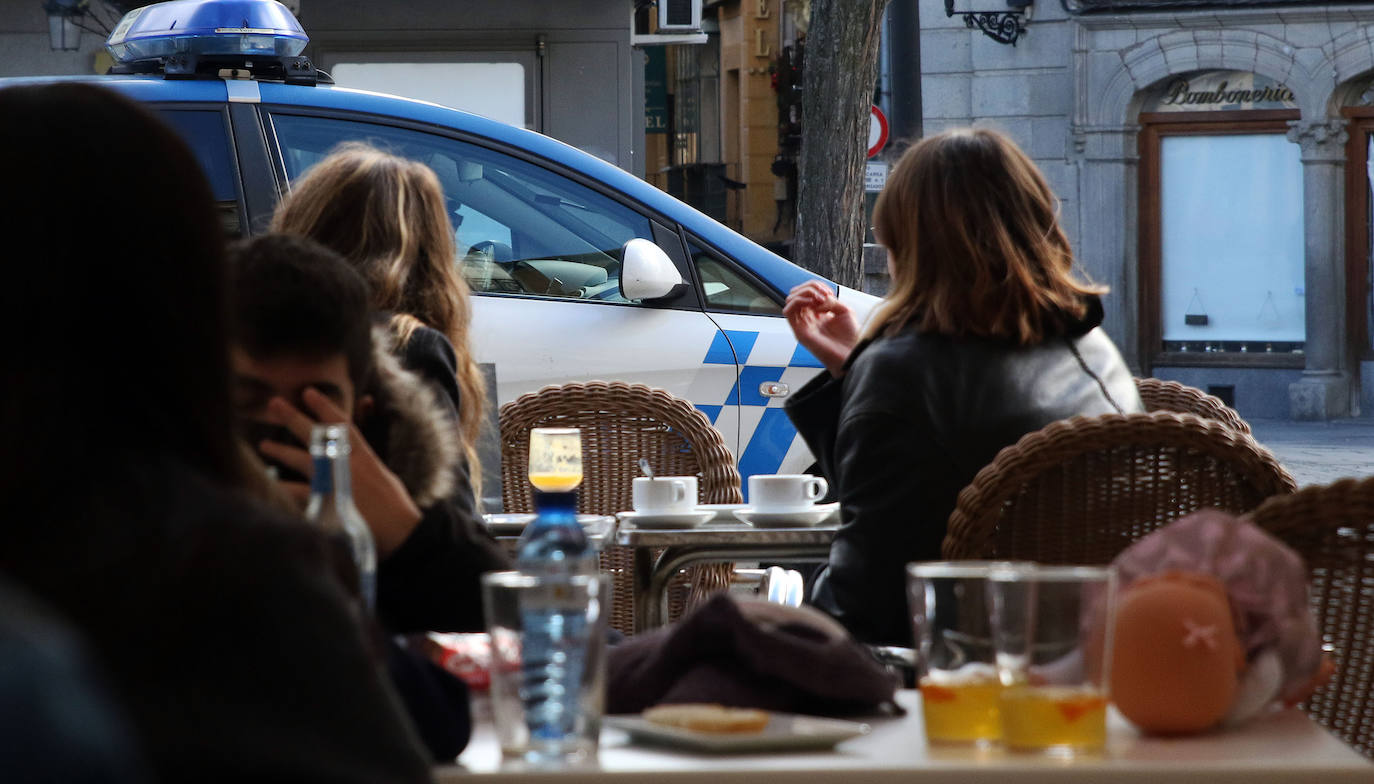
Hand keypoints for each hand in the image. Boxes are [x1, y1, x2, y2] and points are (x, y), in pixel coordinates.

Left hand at [256, 389, 421, 556]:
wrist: (400, 530)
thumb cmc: (394, 506)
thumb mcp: (383, 475)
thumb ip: (365, 461)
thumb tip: (354, 454)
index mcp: (364, 456)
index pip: (341, 424)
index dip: (324, 406)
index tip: (308, 392)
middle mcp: (348, 464)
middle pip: (316, 435)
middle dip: (293, 418)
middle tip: (274, 404)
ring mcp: (335, 482)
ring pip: (303, 460)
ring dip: (281, 451)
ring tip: (264, 445)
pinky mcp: (326, 503)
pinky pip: (298, 492)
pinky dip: (283, 488)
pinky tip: (268, 483)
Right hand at [783, 280, 859, 377]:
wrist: (852, 354)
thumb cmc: (850, 338)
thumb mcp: (844, 310)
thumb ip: (830, 300)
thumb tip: (818, 299)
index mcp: (818, 313)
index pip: (807, 291)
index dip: (817, 286)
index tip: (830, 293)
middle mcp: (808, 318)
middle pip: (797, 293)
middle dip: (810, 287)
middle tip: (824, 294)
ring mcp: (802, 324)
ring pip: (791, 299)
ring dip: (805, 292)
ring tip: (820, 298)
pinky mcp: (799, 332)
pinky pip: (788, 311)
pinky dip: (799, 301)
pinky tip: (813, 304)